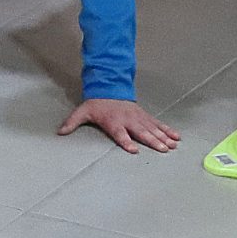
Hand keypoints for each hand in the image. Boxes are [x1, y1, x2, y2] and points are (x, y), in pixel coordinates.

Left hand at [60, 97, 180, 153]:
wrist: (108, 87)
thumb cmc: (96, 104)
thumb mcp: (82, 112)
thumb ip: (72, 123)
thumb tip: (59, 132)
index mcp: (113, 122)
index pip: (120, 134)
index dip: (126, 142)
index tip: (134, 149)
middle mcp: (128, 120)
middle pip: (142, 132)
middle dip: (153, 141)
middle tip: (164, 149)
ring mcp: (138, 117)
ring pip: (153, 128)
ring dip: (164, 137)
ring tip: (173, 145)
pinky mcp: (144, 116)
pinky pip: (158, 123)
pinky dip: (168, 130)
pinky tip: (176, 137)